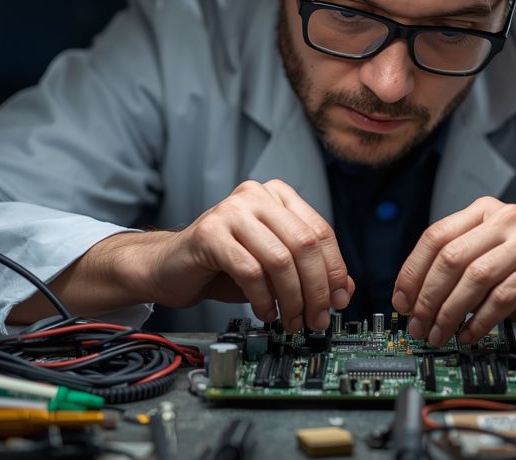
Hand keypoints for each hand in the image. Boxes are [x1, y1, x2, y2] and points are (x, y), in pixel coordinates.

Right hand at [151, 179, 353, 331]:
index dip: (334, 270)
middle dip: (316, 289)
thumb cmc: (225, 265)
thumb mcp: (275, 268)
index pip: (320, 231)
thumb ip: (310, 272)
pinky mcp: (210, 233)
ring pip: (280, 259)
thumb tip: (345, 289)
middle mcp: (256, 196)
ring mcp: (231, 211)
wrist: (170, 267)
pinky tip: (264, 311)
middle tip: (316, 318)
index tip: (339, 300)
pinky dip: (263, 299)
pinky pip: (250, 271)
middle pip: (304, 245)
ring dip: (291, 298)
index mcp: (278, 196)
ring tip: (291, 320)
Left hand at [392, 196, 515, 344]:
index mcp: (483, 211)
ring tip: (440, 334)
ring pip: (475, 276)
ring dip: (450, 312)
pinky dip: (480, 320)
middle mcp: (507, 217)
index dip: (413, 272)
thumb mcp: (483, 268)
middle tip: (418, 326)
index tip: (401, 302)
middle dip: (428, 297)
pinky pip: (503, 296)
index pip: (435, 237)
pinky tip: (469, 334)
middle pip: (451, 257)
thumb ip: (451, 272)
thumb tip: (408, 299)